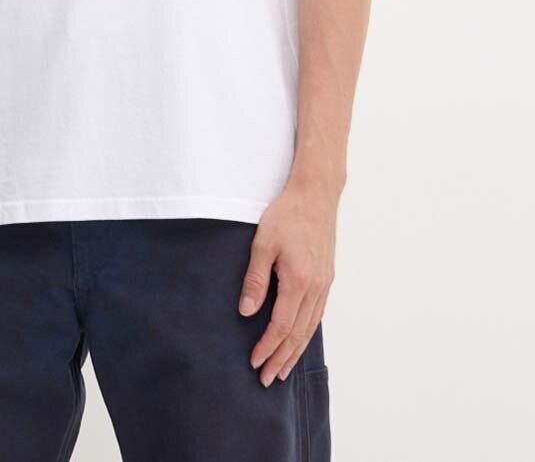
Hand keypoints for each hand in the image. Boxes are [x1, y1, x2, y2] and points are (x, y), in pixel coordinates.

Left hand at [237, 181, 336, 385]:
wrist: (316, 194)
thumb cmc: (286, 215)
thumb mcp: (263, 243)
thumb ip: (255, 278)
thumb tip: (246, 312)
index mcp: (298, 280)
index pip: (281, 326)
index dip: (267, 347)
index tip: (254, 362)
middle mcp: (315, 287)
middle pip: (298, 334)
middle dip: (282, 358)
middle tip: (267, 379)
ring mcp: (324, 283)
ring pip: (310, 327)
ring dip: (296, 350)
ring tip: (284, 369)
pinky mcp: (327, 277)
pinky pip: (318, 314)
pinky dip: (307, 332)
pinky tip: (300, 339)